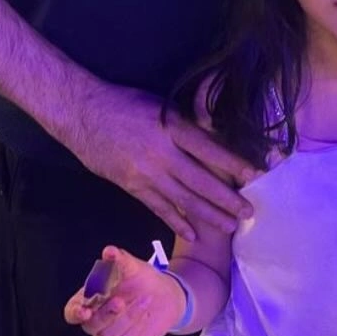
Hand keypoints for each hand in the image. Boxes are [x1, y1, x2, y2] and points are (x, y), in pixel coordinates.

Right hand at [64, 246, 183, 335]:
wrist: (166, 295)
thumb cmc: (142, 279)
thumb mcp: (132, 266)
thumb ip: (119, 259)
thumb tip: (109, 251)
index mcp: (89, 299)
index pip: (72, 311)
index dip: (75, 312)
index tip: (84, 310)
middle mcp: (94, 319)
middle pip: (90, 325)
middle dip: (105, 314)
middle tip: (121, 301)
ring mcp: (107, 335)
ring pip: (107, 335)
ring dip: (127, 318)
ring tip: (144, 300)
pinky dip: (134, 329)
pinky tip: (144, 315)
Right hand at [67, 83, 257, 241]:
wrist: (81, 113)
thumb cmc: (125, 102)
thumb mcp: (161, 103)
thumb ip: (188, 120)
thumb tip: (217, 130)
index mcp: (171, 127)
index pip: (209, 149)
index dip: (233, 164)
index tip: (255, 175)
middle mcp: (161, 153)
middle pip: (200, 180)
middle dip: (226, 198)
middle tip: (249, 212)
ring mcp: (145, 173)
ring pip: (182, 199)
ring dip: (208, 215)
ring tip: (230, 226)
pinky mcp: (131, 186)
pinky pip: (158, 208)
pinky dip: (176, 221)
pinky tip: (193, 233)